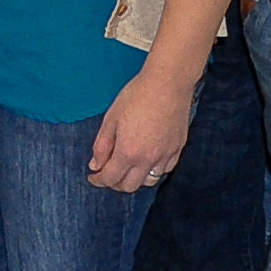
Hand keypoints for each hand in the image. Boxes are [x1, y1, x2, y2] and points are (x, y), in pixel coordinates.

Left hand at [89, 63, 196, 191]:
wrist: (167, 84)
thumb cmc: (136, 96)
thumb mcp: (111, 119)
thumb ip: (102, 145)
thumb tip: (96, 165)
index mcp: (128, 152)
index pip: (110, 178)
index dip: (98, 181)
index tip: (93, 177)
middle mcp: (148, 159)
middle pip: (129, 186)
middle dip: (115, 183)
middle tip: (107, 173)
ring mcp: (165, 156)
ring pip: (149, 181)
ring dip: (135, 179)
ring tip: (127, 168)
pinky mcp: (177, 149)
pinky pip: (164, 170)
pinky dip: (152, 171)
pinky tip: (146, 161)